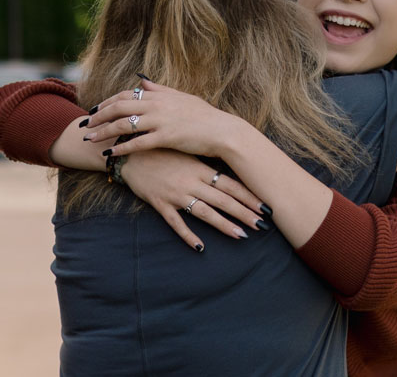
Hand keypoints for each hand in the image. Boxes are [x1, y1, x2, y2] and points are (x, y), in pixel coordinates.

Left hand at [84, 79, 241, 157]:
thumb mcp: (183, 98)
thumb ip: (161, 90)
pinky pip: (137, 143)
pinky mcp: (166, 137)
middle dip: (99, 116)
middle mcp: (157, 105)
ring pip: (124, 124)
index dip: (107, 102)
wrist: (223, 132)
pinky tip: (110, 153)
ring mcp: (161, 121)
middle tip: (85, 124)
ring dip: (103, 131)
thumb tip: (143, 82)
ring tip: (90, 138)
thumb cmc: (206, 117)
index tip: (95, 110)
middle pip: (119, 107)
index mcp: (160, 95)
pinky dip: (122, 147)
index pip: (126, 95)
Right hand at [120, 148, 269, 250]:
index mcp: (201, 169)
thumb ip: (207, 165)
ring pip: (205, 212)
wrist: (130, 153)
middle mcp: (192, 182)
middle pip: (223, 201)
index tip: (266, 206)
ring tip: (242, 235)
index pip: (231, 185)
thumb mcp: (187, 153)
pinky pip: (176, 223)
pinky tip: (200, 246)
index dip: (250, 197)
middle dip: (245, 213)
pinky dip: (188, 235)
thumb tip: (230, 173)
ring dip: (224, 225)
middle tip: (263, 225)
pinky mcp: (160, 204)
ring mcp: (176, 194)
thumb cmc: (162, 151)